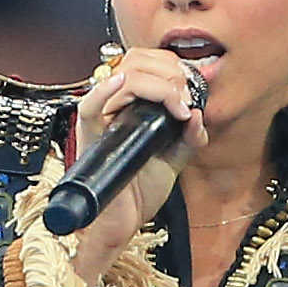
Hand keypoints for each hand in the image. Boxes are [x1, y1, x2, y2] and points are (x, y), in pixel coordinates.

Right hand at [58, 43, 207, 277]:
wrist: (124, 224)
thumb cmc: (139, 192)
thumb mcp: (174, 160)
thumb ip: (189, 137)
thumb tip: (198, 113)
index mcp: (130, 106)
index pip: (145, 63)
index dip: (172, 65)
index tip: (191, 87)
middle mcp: (113, 107)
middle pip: (134, 62)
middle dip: (168, 73)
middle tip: (185, 99)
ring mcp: (100, 120)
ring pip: (120, 78)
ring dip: (156, 84)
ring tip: (176, 106)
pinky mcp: (90, 137)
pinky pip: (89, 106)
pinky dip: (104, 91)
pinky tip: (123, 83)